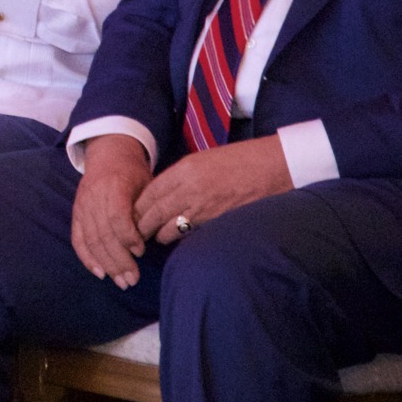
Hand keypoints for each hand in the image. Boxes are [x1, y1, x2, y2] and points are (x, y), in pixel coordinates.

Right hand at [71, 134, 153, 287]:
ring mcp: (82, 206)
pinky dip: (87, 258)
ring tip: (121, 281)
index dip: (128, 237)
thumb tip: (150, 238)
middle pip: (103, 234)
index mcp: (114, 186)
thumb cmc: (133, 172)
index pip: (117, 217)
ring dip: (106, 264)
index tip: (142, 251)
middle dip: (119, 260)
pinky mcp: (76, 214)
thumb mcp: (146, 183)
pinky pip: (78, 239)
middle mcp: (94, 197)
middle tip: (133, 280)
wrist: (108, 154)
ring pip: (91, 240)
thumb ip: (146, 208)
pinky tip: (100, 273)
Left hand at [132, 135, 291, 244]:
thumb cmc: (240, 160)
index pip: (149, 193)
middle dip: (140, 225)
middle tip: (132, 235)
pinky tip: (176, 241)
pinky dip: (180, 238)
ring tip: (152, 240)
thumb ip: (181, 176)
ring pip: (168, 227)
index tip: (128, 216)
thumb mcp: (203, 160)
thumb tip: (162, 194)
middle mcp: (189, 187)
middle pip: (153, 212)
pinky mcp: (217, 221)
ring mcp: (203, 206)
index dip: (136, 207)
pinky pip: (190, 233)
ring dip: (158, 235)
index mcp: (184, 169)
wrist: (273, 166)